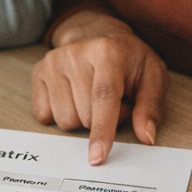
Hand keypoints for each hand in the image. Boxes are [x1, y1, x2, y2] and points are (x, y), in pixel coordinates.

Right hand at [32, 9, 168, 162]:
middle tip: (112, 101)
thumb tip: (146, 136)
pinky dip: (60, 114)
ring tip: (92, 97)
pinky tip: (72, 96)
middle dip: (101, 120)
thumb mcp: (152, 76)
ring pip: (64, 119)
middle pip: (85, 116)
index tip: (97, 157)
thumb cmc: (128, 60)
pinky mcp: (38, 71)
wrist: (97, 34)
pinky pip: (45, 115)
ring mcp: (53, 61)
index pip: (104, 97)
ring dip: (81, 118)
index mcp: (108, 51)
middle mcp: (76, 52)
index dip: (103, 130)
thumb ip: (151, 106)